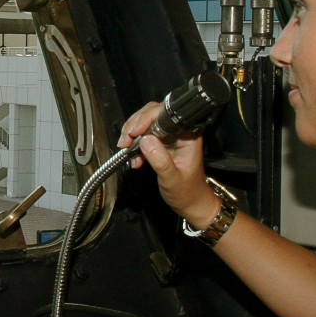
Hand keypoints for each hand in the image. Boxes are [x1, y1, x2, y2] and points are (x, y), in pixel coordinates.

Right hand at [118, 103, 218, 226]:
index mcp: (188, 135)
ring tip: (126, 149)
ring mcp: (170, 135)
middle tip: (124, 141)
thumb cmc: (187, 193)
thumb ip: (160, 160)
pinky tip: (134, 158)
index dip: (147, 118)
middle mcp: (180, 131)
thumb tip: (145, 140)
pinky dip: (134, 143)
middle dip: (135, 125)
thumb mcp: (172, 179)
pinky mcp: (162, 142)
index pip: (166, 114)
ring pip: (146, 122)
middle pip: (153, 114)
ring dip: (132, 134)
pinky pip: (145, 135)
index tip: (134, 132)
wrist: (190, 203)